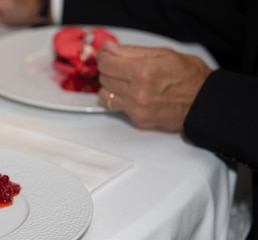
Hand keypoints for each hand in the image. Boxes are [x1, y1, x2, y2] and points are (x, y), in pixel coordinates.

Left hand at [97, 41, 211, 131]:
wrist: (204, 103)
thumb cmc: (190, 77)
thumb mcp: (164, 54)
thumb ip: (132, 52)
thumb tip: (110, 48)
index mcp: (143, 73)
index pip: (106, 64)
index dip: (104, 57)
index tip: (107, 55)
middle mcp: (137, 93)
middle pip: (104, 79)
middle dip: (110, 70)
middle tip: (121, 67)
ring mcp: (136, 110)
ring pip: (105, 96)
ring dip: (111, 87)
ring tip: (126, 82)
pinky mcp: (138, 121)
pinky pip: (118, 108)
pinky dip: (121, 100)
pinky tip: (134, 94)